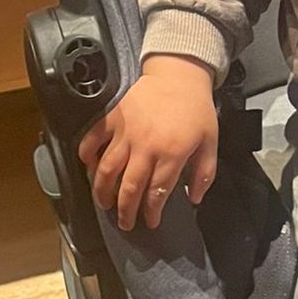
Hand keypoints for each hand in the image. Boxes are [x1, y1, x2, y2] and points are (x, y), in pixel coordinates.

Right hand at [78, 54, 218, 230]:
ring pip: (107, 169)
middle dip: (125, 210)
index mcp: (171, 153)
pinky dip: (87, 156)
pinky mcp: (112, 117)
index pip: (157, 192)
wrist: (179, 75)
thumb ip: (204, 173)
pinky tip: (89, 168)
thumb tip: (194, 198)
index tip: (150, 221)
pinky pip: (92, 140)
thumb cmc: (196, 109)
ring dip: (103, 191)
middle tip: (124, 223)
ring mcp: (125, 132)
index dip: (151, 212)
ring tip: (104, 204)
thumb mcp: (210, 142)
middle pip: (129, 187)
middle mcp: (145, 146)